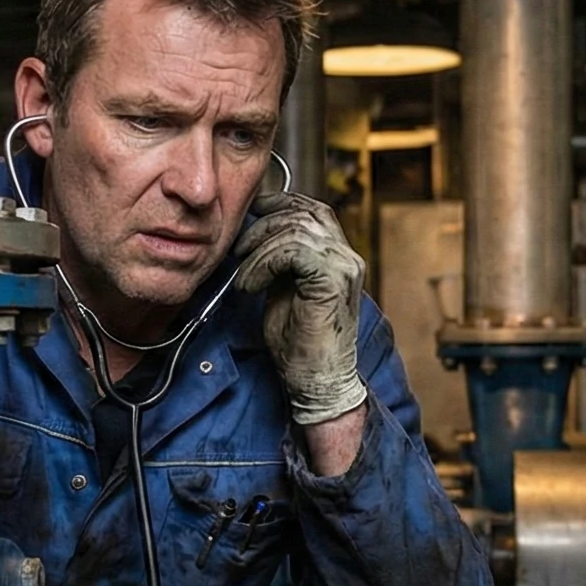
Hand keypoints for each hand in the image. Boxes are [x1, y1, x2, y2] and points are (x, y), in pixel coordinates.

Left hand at [235, 191, 367, 426]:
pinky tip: (251, 286)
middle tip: (238, 251)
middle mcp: (347, 256)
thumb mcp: (282, 290)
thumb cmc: (298, 343)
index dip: (280, 204)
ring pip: (295, 228)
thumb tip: (254, 234)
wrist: (316, 381)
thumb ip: (278, 261)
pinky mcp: (333, 280)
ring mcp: (344, 266)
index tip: (251, 214)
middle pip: (303, 213)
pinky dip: (263, 264)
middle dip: (263, 225)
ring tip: (243, 276)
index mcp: (338, 256)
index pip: (313, 210)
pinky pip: (292, 250)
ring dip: (258, 248)